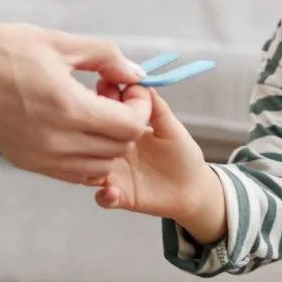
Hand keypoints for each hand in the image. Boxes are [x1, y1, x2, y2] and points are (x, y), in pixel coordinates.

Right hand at [0, 21, 151, 184]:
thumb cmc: (3, 49)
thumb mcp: (61, 43)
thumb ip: (106, 58)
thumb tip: (136, 73)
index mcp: (67, 107)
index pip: (129, 126)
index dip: (139, 107)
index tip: (129, 88)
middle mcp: (55, 140)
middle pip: (119, 148)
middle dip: (126, 123)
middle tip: (111, 95)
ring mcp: (40, 157)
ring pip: (99, 166)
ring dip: (108, 142)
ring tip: (93, 111)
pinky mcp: (27, 162)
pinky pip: (74, 173)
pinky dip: (87, 156)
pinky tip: (77, 127)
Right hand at [93, 86, 214, 220]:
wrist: (193, 189)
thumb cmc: (183, 156)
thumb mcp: (171, 127)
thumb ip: (156, 107)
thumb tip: (141, 83)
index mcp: (124, 132)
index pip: (104, 114)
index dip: (102, 102)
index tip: (103, 90)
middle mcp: (114, 151)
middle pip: (91, 140)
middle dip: (89, 131)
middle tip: (98, 126)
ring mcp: (115, 174)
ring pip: (89, 169)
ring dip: (89, 165)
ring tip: (100, 161)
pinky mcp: (121, 196)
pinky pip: (103, 198)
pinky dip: (104, 195)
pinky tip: (111, 191)